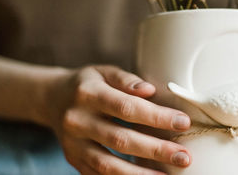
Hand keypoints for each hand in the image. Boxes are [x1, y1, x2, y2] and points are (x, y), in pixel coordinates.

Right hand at [46, 65, 191, 174]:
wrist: (53, 99)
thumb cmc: (88, 84)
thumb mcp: (104, 71)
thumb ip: (126, 79)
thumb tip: (150, 91)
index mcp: (87, 93)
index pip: (126, 107)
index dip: (156, 117)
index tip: (183, 123)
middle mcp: (77, 120)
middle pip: (120, 139)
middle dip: (156, 150)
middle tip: (184, 157)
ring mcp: (73, 144)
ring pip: (108, 165)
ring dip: (140, 174)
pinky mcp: (73, 160)